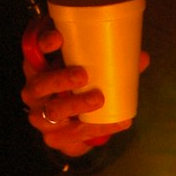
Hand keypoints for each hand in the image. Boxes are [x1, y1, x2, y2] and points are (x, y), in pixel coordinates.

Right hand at [21, 24, 149, 158]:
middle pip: (39, 85)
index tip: (58, 38)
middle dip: (60, 79)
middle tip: (82, 75)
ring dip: (76, 105)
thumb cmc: (77, 87)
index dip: (43, 44)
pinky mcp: (55, 137)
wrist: (72, 126)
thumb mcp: (85, 68)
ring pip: (53, 112)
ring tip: (98, 99)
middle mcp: (34, 91)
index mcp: (39, 67)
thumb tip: (141, 57)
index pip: (33, 50)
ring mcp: (41, 116)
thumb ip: (109, 60)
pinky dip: (99, 127)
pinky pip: (75, 134)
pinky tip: (118, 121)